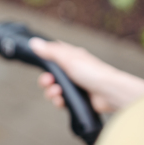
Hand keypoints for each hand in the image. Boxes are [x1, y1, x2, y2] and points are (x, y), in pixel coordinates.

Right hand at [29, 39, 143, 112]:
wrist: (109, 93)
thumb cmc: (93, 72)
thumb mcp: (68, 58)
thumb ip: (49, 51)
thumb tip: (34, 43)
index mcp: (70, 57)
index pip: (52, 56)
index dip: (44, 62)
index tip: (42, 67)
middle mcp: (72, 70)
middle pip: (50, 75)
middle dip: (46, 80)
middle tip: (48, 82)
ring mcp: (74, 85)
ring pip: (54, 89)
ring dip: (51, 92)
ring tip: (57, 93)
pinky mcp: (76, 98)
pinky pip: (61, 100)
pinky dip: (58, 101)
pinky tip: (61, 101)